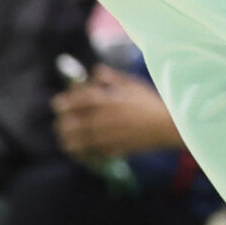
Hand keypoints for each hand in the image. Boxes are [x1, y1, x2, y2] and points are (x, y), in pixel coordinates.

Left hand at [54, 67, 181, 161]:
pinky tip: (81, 152)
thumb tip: (95, 70)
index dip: (61, 104)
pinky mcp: (111, 150)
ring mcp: (105, 136)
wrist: (167, 126)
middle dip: (61, 124)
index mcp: (104, 100)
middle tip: (61, 124)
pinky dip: (81, 153)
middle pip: (69, 123)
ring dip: (67, 140)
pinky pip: (89, 154)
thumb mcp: (133, 84)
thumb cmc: (151, 103)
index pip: (73, 102)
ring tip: (66, 140)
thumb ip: (112, 77)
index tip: (58, 105)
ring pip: (75, 141)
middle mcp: (100, 119)